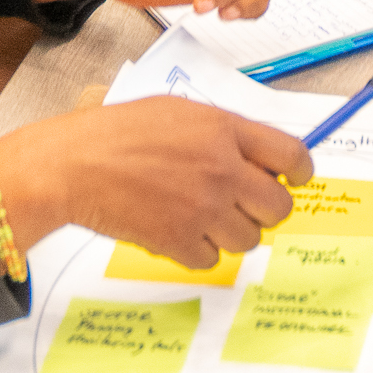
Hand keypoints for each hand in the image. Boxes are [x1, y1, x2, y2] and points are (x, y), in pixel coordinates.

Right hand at [0, 96, 307, 266]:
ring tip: (200, 216)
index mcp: (225, 130)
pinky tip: (175, 229)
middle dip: (265, 210)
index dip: (300, 172)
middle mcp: (222, 169)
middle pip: (279, 207)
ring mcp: (202, 208)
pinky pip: (210, 259)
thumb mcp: (180, 113)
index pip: (293, 155)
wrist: (73, 165)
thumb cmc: (118, 133)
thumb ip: (224, 133)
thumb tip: (259, 156)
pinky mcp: (179, 240)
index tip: (293, 180)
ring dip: (230, 233)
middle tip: (244, 205)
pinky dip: (196, 251)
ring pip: (248, 239)